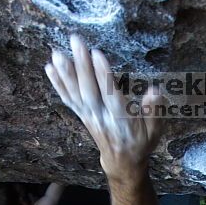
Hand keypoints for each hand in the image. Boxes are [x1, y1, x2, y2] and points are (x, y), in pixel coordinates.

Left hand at [45, 34, 166, 176]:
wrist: (121, 162)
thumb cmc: (140, 143)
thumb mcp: (155, 132)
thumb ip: (155, 112)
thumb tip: (155, 91)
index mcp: (122, 121)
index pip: (111, 97)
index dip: (104, 76)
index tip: (97, 54)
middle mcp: (102, 118)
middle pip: (89, 91)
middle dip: (82, 67)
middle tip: (76, 42)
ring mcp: (90, 116)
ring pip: (76, 94)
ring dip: (66, 73)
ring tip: (57, 53)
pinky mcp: (83, 115)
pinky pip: (68, 99)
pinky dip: (58, 84)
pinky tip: (50, 68)